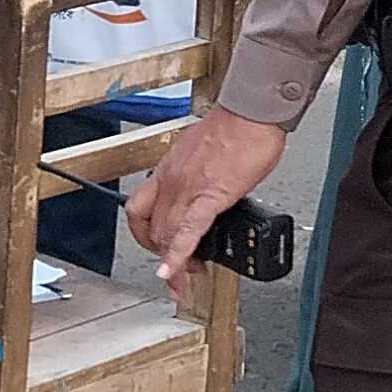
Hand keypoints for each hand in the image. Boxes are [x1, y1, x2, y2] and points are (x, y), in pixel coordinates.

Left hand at [127, 108, 287, 279]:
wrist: (251, 114)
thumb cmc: (237, 127)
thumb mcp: (204, 154)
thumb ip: (198, 177)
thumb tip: (205, 194)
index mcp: (169, 170)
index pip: (140, 209)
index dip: (143, 235)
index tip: (154, 248)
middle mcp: (172, 180)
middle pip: (152, 228)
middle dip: (161, 254)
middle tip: (178, 269)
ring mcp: (188, 189)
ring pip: (165, 235)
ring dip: (172, 262)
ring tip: (184, 278)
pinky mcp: (210, 196)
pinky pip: (188, 233)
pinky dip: (178, 257)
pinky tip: (175, 273)